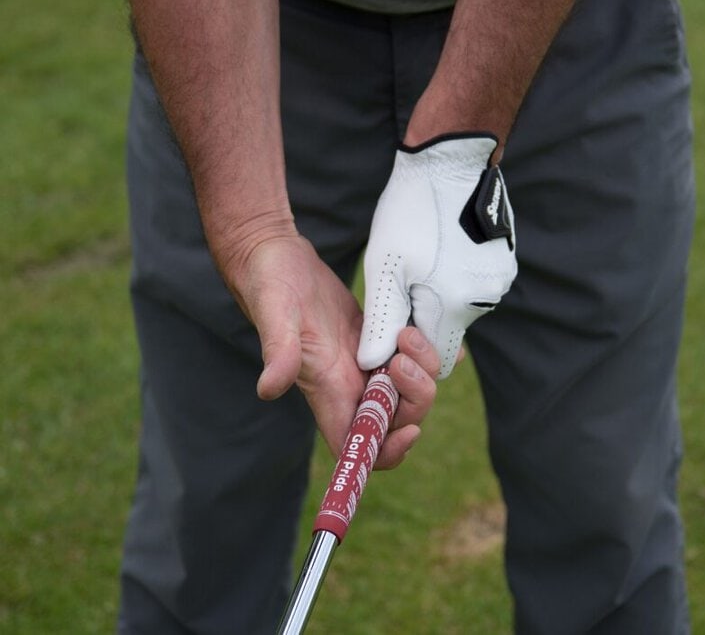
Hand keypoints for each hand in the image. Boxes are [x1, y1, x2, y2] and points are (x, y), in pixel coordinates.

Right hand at [225, 234, 439, 467]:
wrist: (274, 253)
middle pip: (395, 418)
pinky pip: (412, 355)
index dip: (386, 452)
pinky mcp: (374, 334)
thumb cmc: (268, 282)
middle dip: (416, 396)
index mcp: (326, 388)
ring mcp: (363, 358)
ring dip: (424, 368)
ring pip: (408, 387)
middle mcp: (348, 381)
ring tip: (410, 331)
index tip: (409, 430)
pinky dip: (431, 350)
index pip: (356, 445)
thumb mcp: (275, 311)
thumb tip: (268, 389)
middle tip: (405, 352)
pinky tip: (434, 331)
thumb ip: (278, 350)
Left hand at [358, 133, 516, 378]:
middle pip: (447, 329)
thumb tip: (371, 366)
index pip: (435, 357)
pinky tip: (438, 243)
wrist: (451, 159)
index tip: (392, 324)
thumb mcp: (386, 267)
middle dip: (420, 315)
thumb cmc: (413, 211)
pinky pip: (473, 281)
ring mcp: (499, 278)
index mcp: (456, 306)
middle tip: (401, 278)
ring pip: (459, 304)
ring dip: (436, 291)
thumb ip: (382, 321)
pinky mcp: (504, 260)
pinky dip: (453, 273)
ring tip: (419, 252)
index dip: (410, 350)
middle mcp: (485, 299)